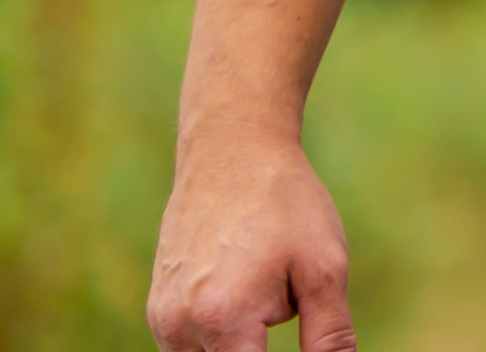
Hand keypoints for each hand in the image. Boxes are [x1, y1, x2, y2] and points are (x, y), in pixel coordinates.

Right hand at [144, 126, 356, 350]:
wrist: (231, 152)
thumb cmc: (285, 207)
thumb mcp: (324, 270)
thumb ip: (328, 338)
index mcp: (224, 320)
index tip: (289, 315)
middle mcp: (179, 326)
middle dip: (258, 349)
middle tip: (280, 293)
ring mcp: (161, 319)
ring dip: (238, 347)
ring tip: (262, 286)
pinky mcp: (157, 309)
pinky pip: (189, 346)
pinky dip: (220, 336)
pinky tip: (241, 285)